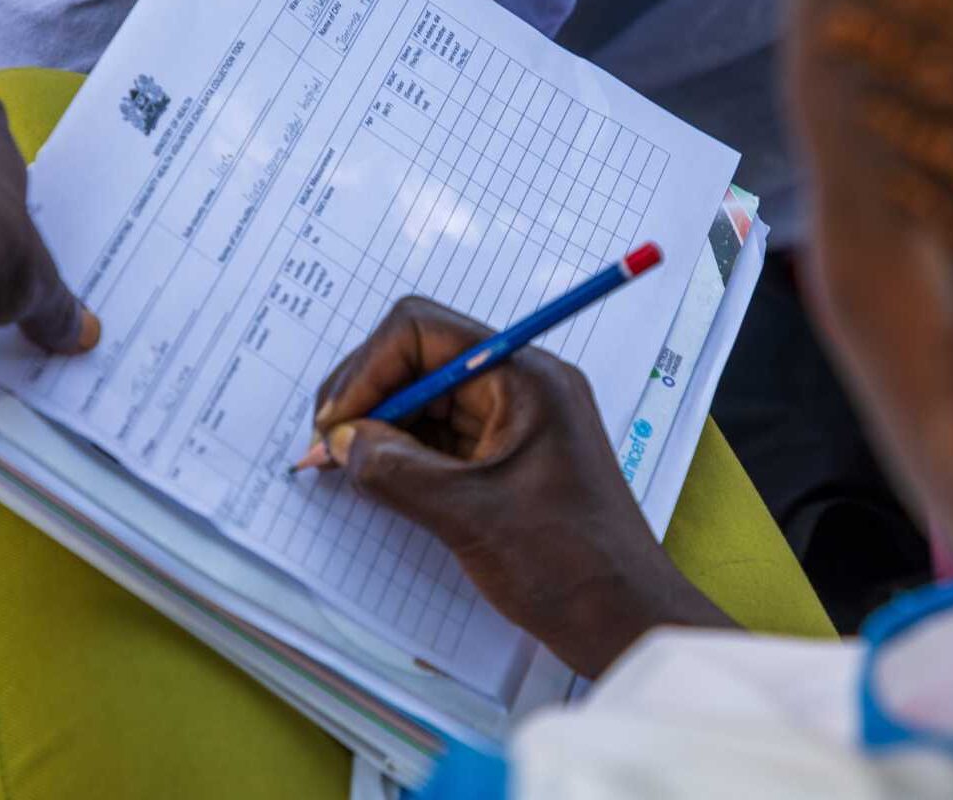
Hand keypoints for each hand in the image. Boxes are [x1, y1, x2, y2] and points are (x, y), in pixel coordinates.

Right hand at [314, 297, 729, 676]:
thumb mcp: (467, 515)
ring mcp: (514, 416)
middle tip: (327, 444)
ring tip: (341, 463)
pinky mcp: (505, 451)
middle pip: (421, 356)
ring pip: (426, 395)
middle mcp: (520, 382)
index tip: (335, 421)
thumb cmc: (565, 564)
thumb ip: (394, 470)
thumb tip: (339, 442)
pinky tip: (373, 475)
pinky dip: (402, 448)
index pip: (424, 330)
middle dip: (368, 393)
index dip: (368, 368)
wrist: (625, 622)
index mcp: (524, 375)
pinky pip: (441, 431)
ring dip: (380, 422)